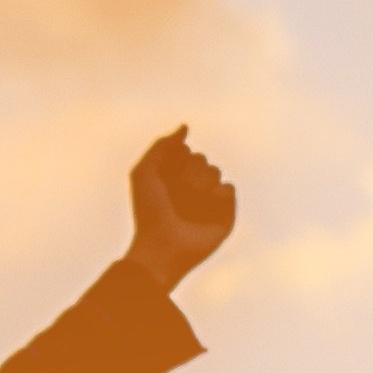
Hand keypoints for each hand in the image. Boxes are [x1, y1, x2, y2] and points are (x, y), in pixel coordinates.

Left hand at [118, 126, 237, 293]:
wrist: (163, 245)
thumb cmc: (149, 212)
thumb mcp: (144, 172)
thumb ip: (161, 145)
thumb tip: (185, 127)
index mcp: (175, 176)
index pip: (185, 151)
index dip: (173, 162)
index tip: (162, 180)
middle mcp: (194, 186)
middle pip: (201, 159)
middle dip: (187, 174)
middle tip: (175, 196)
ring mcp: (210, 200)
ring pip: (215, 171)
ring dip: (199, 185)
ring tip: (188, 206)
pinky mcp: (226, 213)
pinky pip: (228, 187)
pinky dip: (216, 196)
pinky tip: (205, 211)